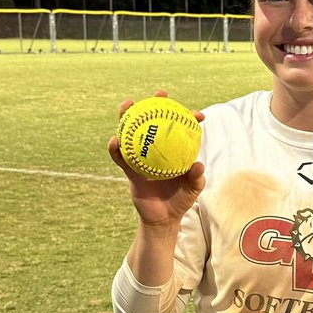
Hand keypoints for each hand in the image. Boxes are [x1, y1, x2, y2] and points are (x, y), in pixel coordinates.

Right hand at [108, 91, 205, 227]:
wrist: (163, 218)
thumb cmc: (180, 201)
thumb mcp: (192, 190)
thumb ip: (196, 178)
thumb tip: (197, 165)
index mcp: (174, 151)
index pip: (181, 130)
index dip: (188, 118)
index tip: (197, 114)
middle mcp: (157, 150)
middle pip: (154, 123)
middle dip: (156, 105)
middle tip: (160, 94)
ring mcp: (142, 157)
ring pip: (133, 133)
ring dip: (128, 117)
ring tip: (127, 104)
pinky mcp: (129, 169)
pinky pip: (120, 157)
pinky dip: (116, 148)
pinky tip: (114, 140)